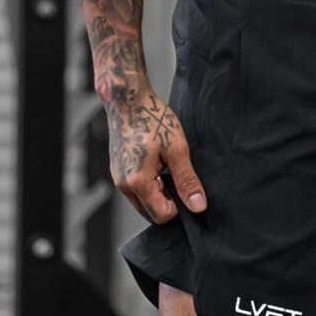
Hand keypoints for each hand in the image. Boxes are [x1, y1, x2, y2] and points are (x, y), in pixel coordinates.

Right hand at [104, 83, 206, 222]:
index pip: (162, 216)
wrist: (128, 100)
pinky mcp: (117, 172)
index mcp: (137, 182)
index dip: (178, 206)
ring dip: (158, 194)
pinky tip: (156, 165)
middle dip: (167, 202)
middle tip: (174, 175)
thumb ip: (187, 181)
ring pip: (143, 204)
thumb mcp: (178, 151)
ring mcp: (118, 179)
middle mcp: (123, 184)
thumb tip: (198, 206)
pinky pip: (136, 191)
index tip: (183, 185)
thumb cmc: (152, 119)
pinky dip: (149, 186)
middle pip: (151, 214)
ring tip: (164, 168)